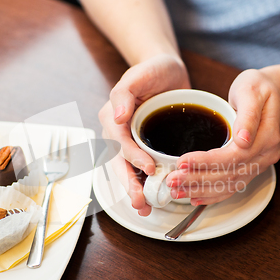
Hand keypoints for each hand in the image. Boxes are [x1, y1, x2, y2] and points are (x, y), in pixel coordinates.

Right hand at [99, 53, 189, 215]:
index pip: (119, 142)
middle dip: (129, 184)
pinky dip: (147, 183)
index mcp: (112, 118)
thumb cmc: (153, 70)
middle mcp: (118, 133)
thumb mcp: (138, 74)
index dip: (132, 157)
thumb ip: (124, 93)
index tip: (149, 168)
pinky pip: (142, 168)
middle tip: (140, 202)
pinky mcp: (145, 147)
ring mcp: (131, 142)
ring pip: (129, 170)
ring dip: (135, 190)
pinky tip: (156, 197)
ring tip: (145, 208)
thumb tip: (116, 116)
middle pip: (120, 163)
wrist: (168, 72)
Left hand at [166, 69, 279, 204]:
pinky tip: (194, 197)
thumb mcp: (252, 90)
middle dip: (197, 180)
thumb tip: (243, 139)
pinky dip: (212, 195)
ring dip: (201, 191)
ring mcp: (259, 164)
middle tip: (172, 180)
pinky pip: (232, 186)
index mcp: (267, 137)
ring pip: (228, 185)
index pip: (233, 156)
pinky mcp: (251, 168)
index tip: (182, 161)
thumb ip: (248, 114)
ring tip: (177, 191)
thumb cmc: (259, 88)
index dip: (206, 162)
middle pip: (228, 175)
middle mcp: (265, 155)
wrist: (273, 93)